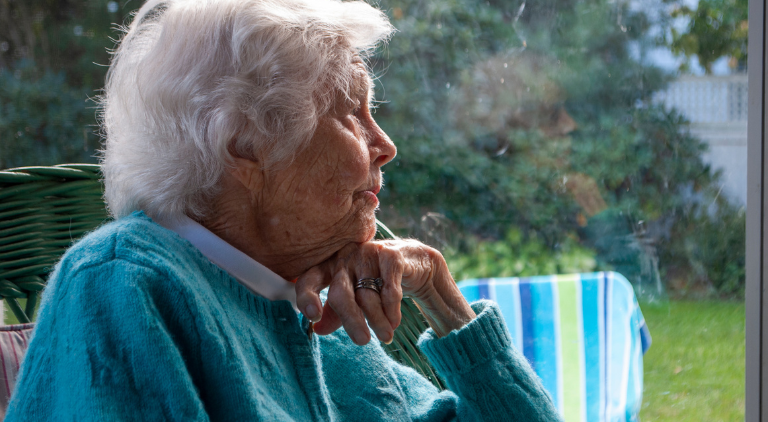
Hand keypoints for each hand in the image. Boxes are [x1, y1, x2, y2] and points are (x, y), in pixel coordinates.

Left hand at [295, 239, 475, 344]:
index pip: (309, 279)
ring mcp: (367, 254)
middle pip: (341, 292)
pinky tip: (394, 322)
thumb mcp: (352, 296)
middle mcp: (345, 258)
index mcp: (329, 266)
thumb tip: (317, 330)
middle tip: (362, 341)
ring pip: (368, 295)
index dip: (307, 297)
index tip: (313, 317)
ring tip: (385, 336)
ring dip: (377, 320)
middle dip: (351, 320)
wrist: (411, 262)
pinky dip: (391, 309)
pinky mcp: (390, 255)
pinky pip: (389, 289)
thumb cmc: (374, 280)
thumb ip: (335, 312)